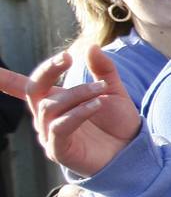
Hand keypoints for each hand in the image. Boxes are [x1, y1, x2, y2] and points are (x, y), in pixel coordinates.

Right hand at [0, 45, 141, 177]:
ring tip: (101, 90)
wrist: (131, 150)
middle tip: (67, 57)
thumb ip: (102, 69)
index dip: (4, 78)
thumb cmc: (117, 122)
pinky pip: (59, 127)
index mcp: (53, 100)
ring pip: (50, 106)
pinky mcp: (58, 150)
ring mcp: (50, 135)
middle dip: (48, 70)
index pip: (22, 86)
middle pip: (33, 89)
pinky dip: (78, 112)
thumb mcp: (112, 90)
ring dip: (77, 93)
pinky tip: (97, 105)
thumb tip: (91, 46)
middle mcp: (46, 117)